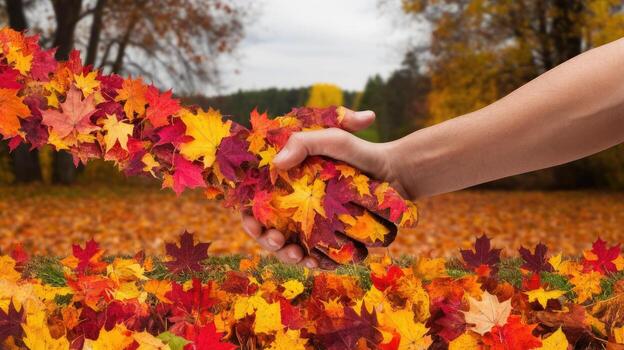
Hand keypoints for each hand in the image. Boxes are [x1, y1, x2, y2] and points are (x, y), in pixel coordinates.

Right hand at [240, 108, 405, 267]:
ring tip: (298, 255)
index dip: (248, 217)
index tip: (253, 224)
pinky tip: (314, 262)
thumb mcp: (333, 138)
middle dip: (266, 240)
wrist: (395, 172)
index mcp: (285, 182)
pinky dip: (311, 261)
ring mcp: (311, 223)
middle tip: (277, 241)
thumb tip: (277, 164)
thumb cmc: (360, 152)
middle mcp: (294, 205)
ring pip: (288, 246)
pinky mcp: (329, 238)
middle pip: (267, 229)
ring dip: (286, 255)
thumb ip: (304, 142)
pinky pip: (314, 254)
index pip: (255, 204)